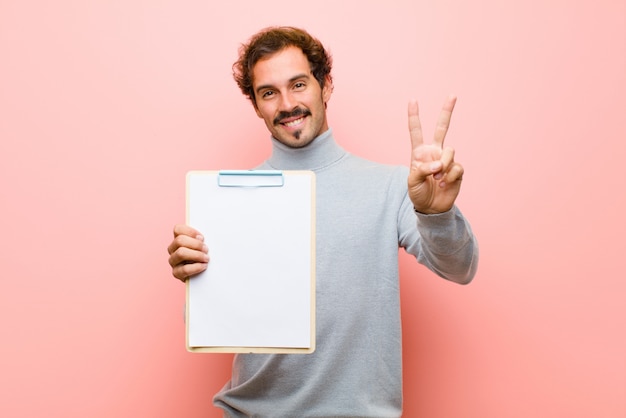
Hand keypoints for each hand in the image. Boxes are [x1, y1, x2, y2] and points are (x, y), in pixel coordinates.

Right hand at [167, 224, 208, 280]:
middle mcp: (173, 249)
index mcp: (178, 239)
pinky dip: (196, 267)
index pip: (178, 229)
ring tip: (206, 258)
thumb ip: (202, 239)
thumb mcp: (204, 245)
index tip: (202, 238)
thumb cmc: (204, 256)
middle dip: (196, 244)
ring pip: (181, 253)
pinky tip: (204, 266)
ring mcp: (173, 261)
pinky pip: (184, 269)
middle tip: (206, 249)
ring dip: (196, 255)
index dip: (191, 232)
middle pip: (179, 240)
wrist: (204, 275)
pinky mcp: (176, 273)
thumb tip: (204, 237)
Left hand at [408, 95, 463, 213]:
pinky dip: (450, 177)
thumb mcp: (412, 182)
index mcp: (420, 152)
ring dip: (443, 166)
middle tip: (452, 95)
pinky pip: (456, 167)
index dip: (414, 116)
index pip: (416, 131)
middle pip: (442, 128)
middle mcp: (434, 152)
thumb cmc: (418, 193)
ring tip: (437, 179)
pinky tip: (445, 185)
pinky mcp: (457, 170)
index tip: (413, 100)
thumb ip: (422, 170)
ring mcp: (447, 160)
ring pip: (450, 151)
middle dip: (447, 111)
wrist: (431, 208)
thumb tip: (439, 164)